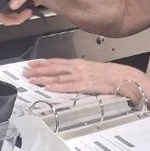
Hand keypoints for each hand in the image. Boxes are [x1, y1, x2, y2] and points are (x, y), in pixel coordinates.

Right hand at [0, 0, 54, 24]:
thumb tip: (12, 5)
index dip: (0, 9)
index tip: (10, 13)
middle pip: (0, 10)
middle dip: (10, 17)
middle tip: (21, 17)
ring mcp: (11, 0)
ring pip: (6, 15)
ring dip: (17, 18)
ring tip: (27, 14)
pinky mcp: (16, 6)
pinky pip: (13, 16)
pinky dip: (19, 18)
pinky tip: (27, 14)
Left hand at [24, 58, 142, 96]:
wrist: (125, 76)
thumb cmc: (110, 75)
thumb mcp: (91, 71)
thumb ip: (79, 74)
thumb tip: (68, 77)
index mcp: (78, 64)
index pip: (56, 62)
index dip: (42, 63)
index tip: (30, 64)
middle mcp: (77, 68)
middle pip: (53, 68)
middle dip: (37, 70)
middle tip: (24, 72)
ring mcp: (81, 76)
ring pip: (58, 77)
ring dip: (43, 78)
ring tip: (31, 80)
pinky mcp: (86, 85)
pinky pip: (69, 86)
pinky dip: (58, 87)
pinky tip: (48, 88)